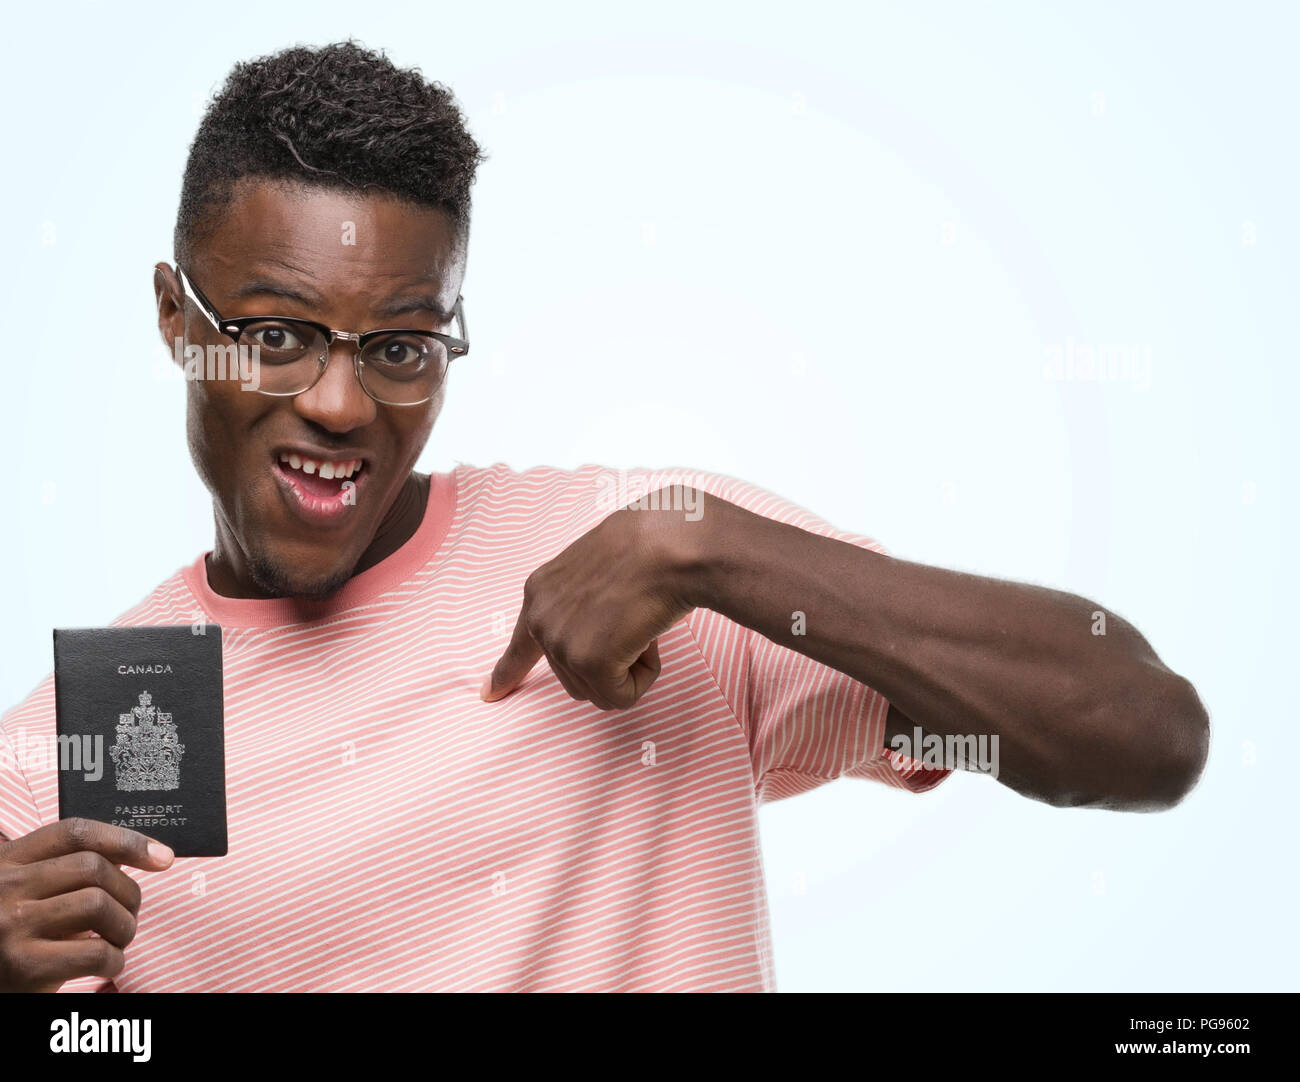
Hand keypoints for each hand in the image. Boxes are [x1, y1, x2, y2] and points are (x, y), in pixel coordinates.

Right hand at [0, 818, 174, 991]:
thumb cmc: (13, 934)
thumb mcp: (27, 891)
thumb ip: (68, 870)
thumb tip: (135, 853)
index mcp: (7, 862)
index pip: (75, 832)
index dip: (126, 839)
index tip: (161, 856)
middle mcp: (5, 887)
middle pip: (94, 867)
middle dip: (128, 892)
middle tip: (130, 913)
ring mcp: (11, 925)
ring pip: (98, 905)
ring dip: (125, 926)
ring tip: (118, 939)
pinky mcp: (23, 966)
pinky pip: (95, 952)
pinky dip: (114, 959)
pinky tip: (106, 963)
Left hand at [481, 487, 709, 709]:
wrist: (671, 543)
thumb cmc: (651, 546)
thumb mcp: (598, 569)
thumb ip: (583, 602)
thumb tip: (600, 631)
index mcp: (540, 590)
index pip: (519, 645)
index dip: (506, 673)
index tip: (490, 694)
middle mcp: (541, 618)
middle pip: (575, 676)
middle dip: (612, 660)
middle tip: (636, 616)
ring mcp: (561, 642)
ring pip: (599, 690)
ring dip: (630, 667)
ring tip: (642, 621)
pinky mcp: (588, 662)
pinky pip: (621, 697)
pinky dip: (644, 677)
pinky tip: (648, 638)